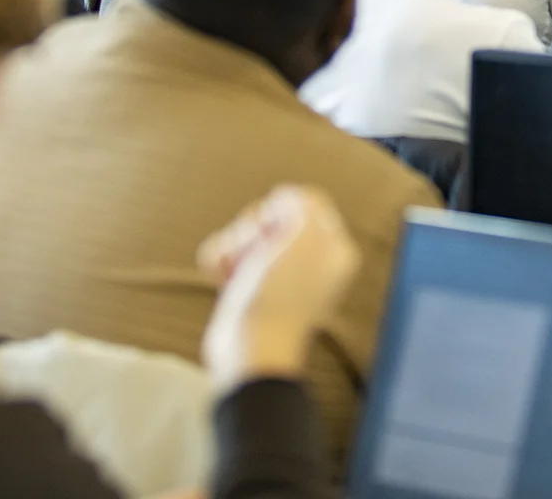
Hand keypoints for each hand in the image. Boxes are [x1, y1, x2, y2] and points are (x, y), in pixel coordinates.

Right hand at [198, 186, 360, 393]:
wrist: (248, 352)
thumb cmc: (279, 298)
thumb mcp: (306, 238)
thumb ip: (305, 204)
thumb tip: (284, 198)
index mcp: (332, 248)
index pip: (306, 200)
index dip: (282, 207)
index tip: (273, 228)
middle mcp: (307, 259)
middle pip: (271, 214)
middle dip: (252, 228)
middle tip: (253, 253)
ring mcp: (276, 272)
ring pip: (244, 232)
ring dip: (232, 245)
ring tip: (233, 270)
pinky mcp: (247, 284)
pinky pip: (226, 253)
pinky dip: (219, 261)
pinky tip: (220, 277)